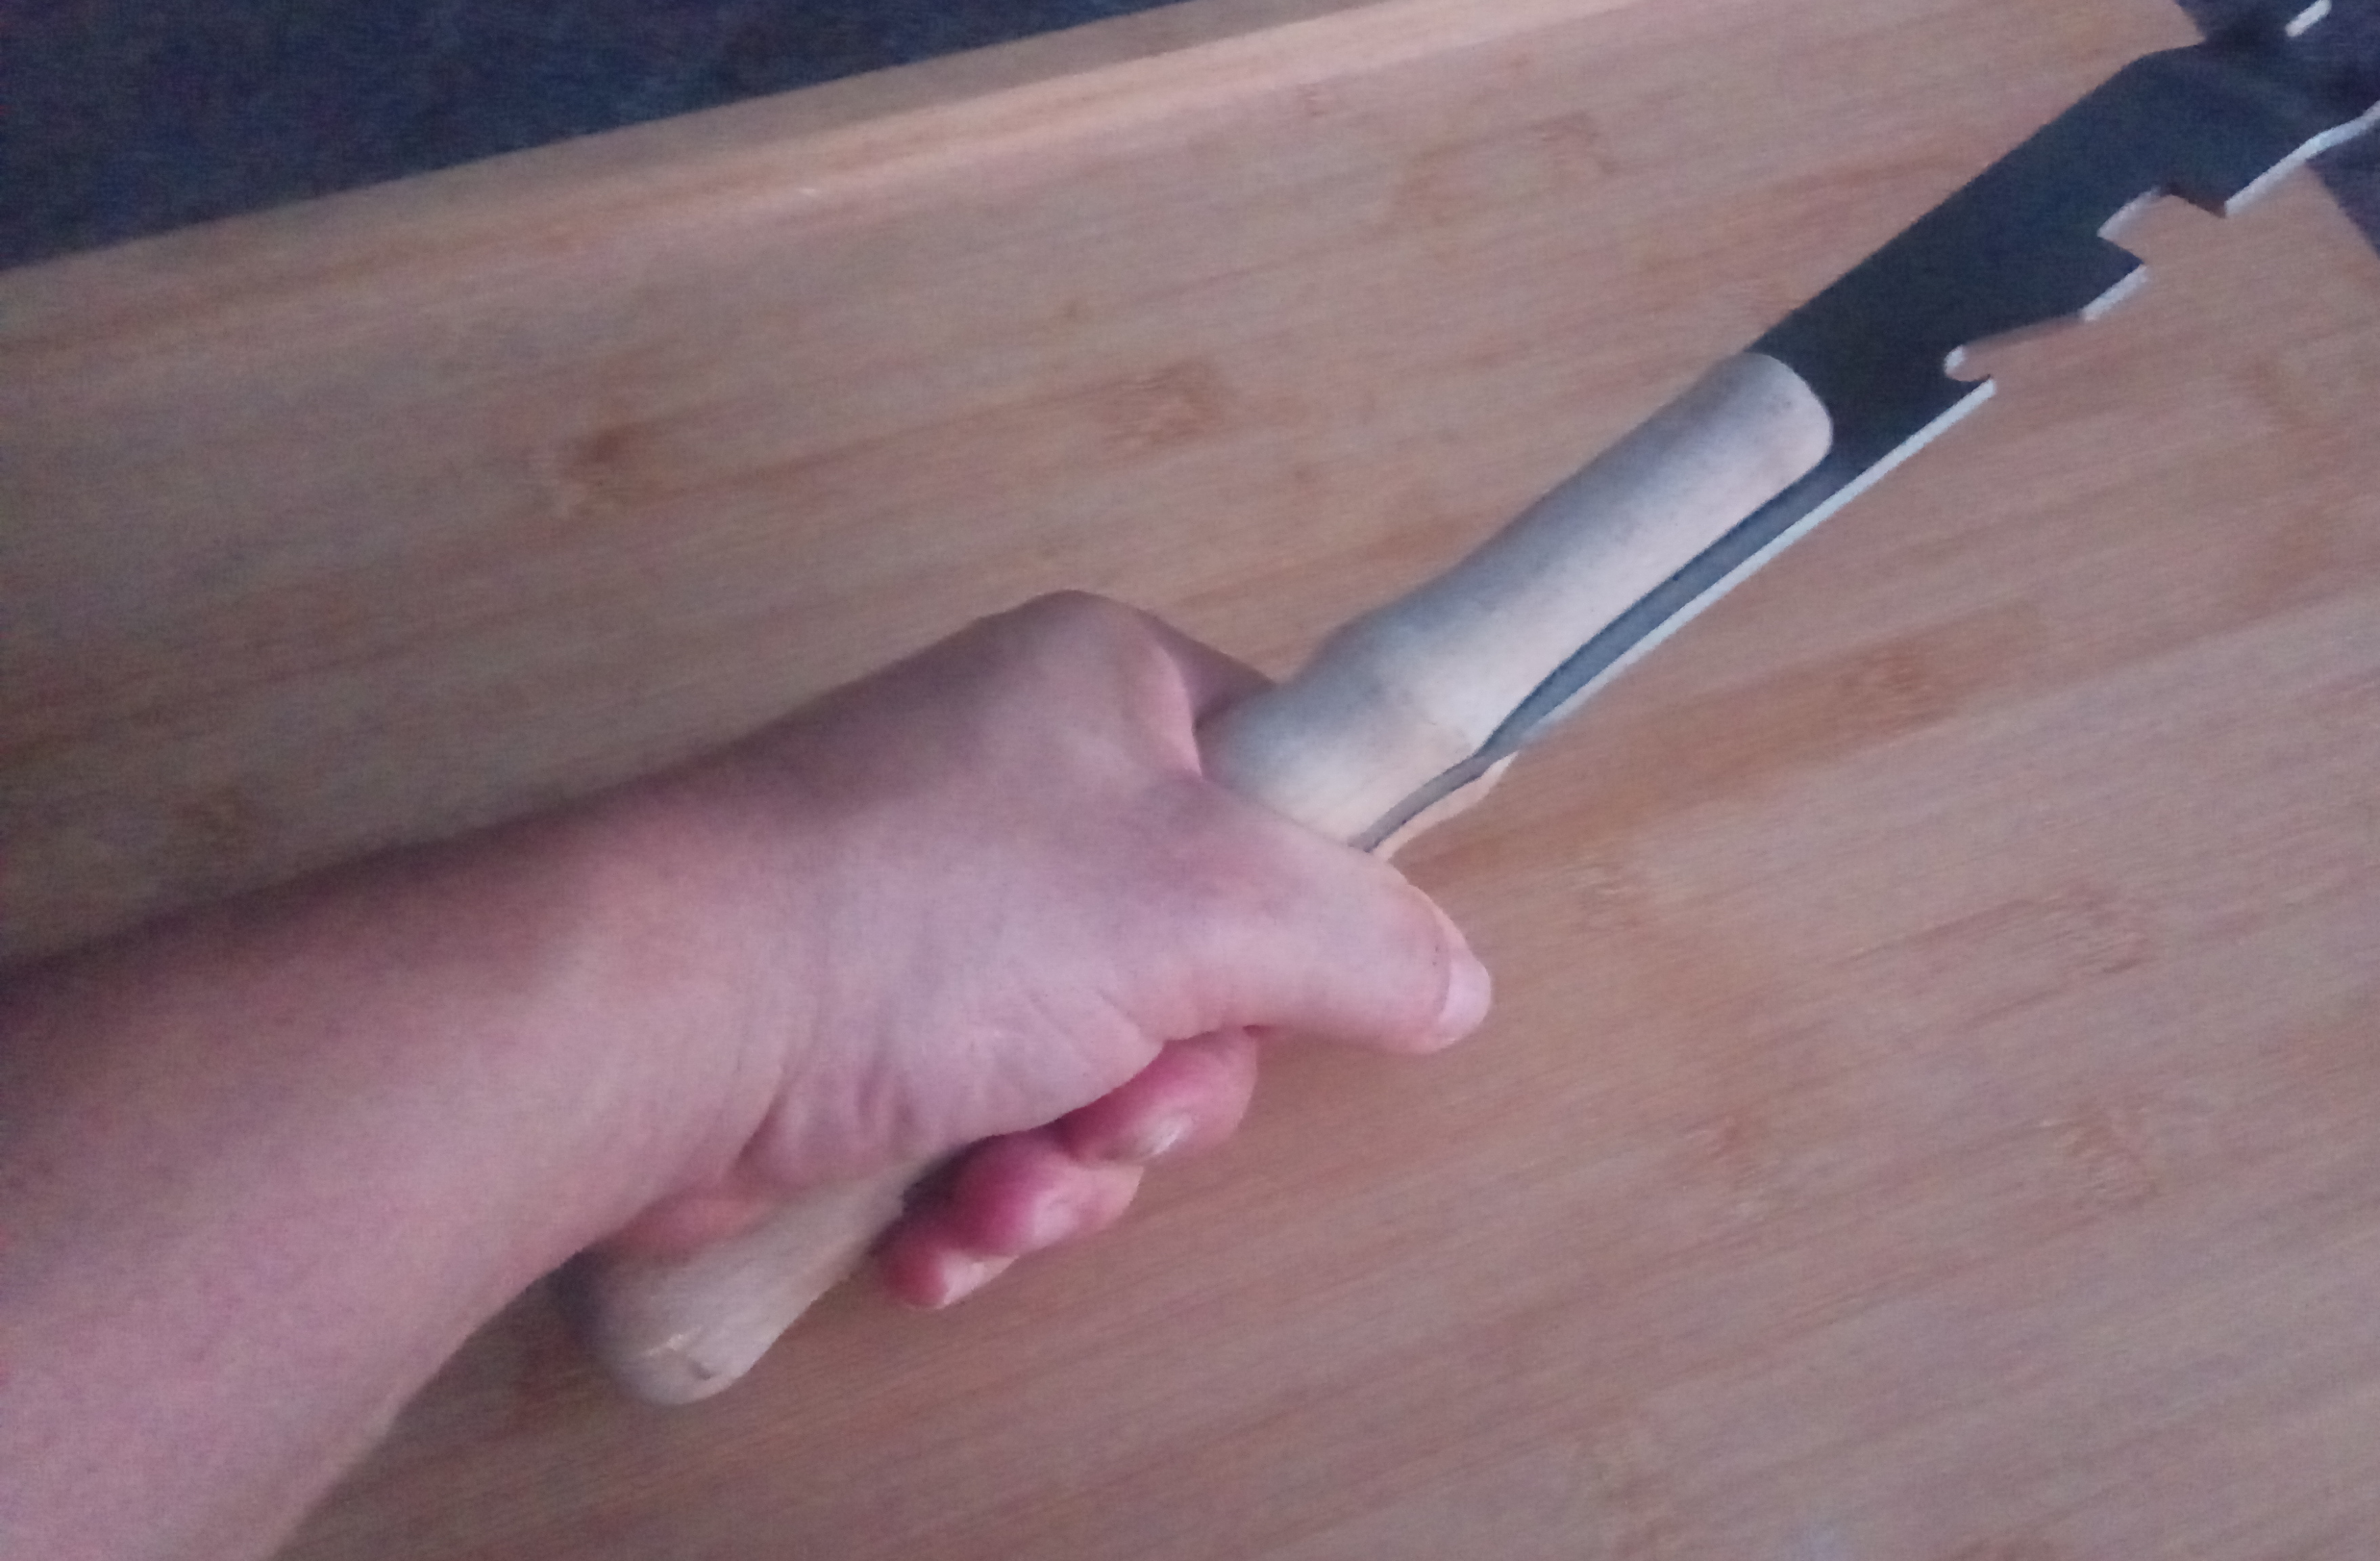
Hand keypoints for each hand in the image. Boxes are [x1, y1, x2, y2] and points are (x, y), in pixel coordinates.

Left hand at [600, 593, 1489, 1305]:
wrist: (655, 1022)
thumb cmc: (940, 919)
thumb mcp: (1205, 906)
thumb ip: (1359, 939)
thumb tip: (1454, 984)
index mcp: (1109, 697)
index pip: (1283, 785)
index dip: (1306, 910)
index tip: (1280, 996)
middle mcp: (1025, 786)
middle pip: (1204, 962)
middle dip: (1166, 1086)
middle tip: (1112, 1113)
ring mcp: (938, 909)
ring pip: (1101, 1067)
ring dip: (1071, 1166)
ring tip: (997, 1190)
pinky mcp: (864, 1025)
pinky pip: (993, 1120)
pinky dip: (980, 1194)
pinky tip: (933, 1236)